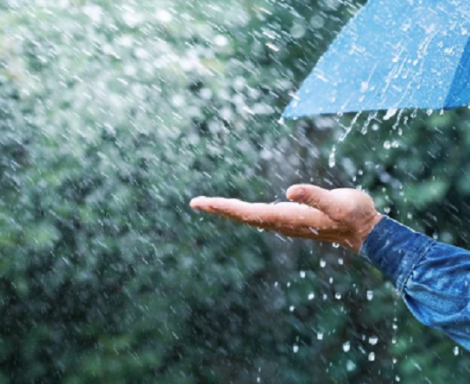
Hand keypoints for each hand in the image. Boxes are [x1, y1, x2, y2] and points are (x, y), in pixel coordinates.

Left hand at [190, 184, 382, 252]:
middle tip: (195, 203)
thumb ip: (315, 197)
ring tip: (210, 204)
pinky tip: (240, 209)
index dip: (223, 207)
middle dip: (219, 209)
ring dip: (229, 211)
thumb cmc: (354, 215)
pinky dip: (244, 211)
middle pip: (243, 216)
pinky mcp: (291, 218)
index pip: (247, 212)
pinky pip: (260, 215)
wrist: (364, 231)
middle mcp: (282, 222)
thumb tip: (290, 190)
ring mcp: (285, 222)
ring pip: (250, 217)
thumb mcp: (338, 203)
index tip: (201, 203)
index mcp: (287, 217)